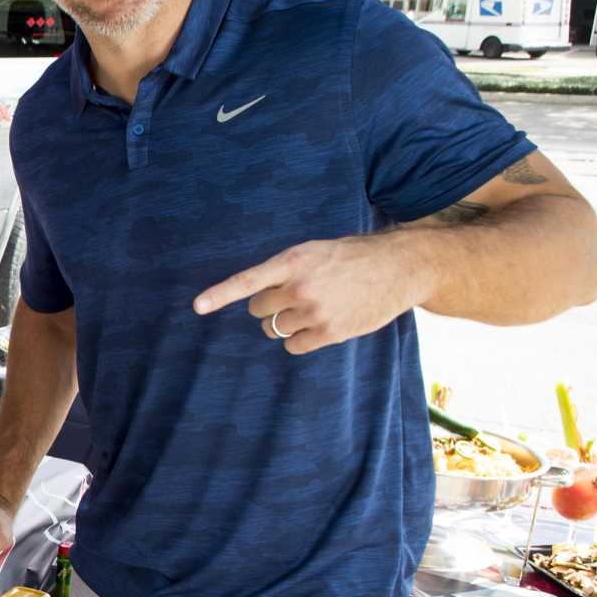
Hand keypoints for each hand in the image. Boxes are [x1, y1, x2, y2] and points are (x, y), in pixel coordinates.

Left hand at [192, 234, 421, 354]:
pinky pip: (293, 345)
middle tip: (294, 295)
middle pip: (258, 310)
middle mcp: (300, 288)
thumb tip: (257, 297)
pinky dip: (299, 339)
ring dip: (285, 322)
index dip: (220, 295)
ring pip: (274, 329)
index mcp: (293, 261)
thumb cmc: (351, 257)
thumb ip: (285, 270)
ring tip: (314, 306)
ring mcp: (315, 312)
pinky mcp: (331, 333)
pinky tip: (320, 324)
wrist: (399, 267)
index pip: (248, 281)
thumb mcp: (315, 251)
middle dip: (269, 306)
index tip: (197, 307)